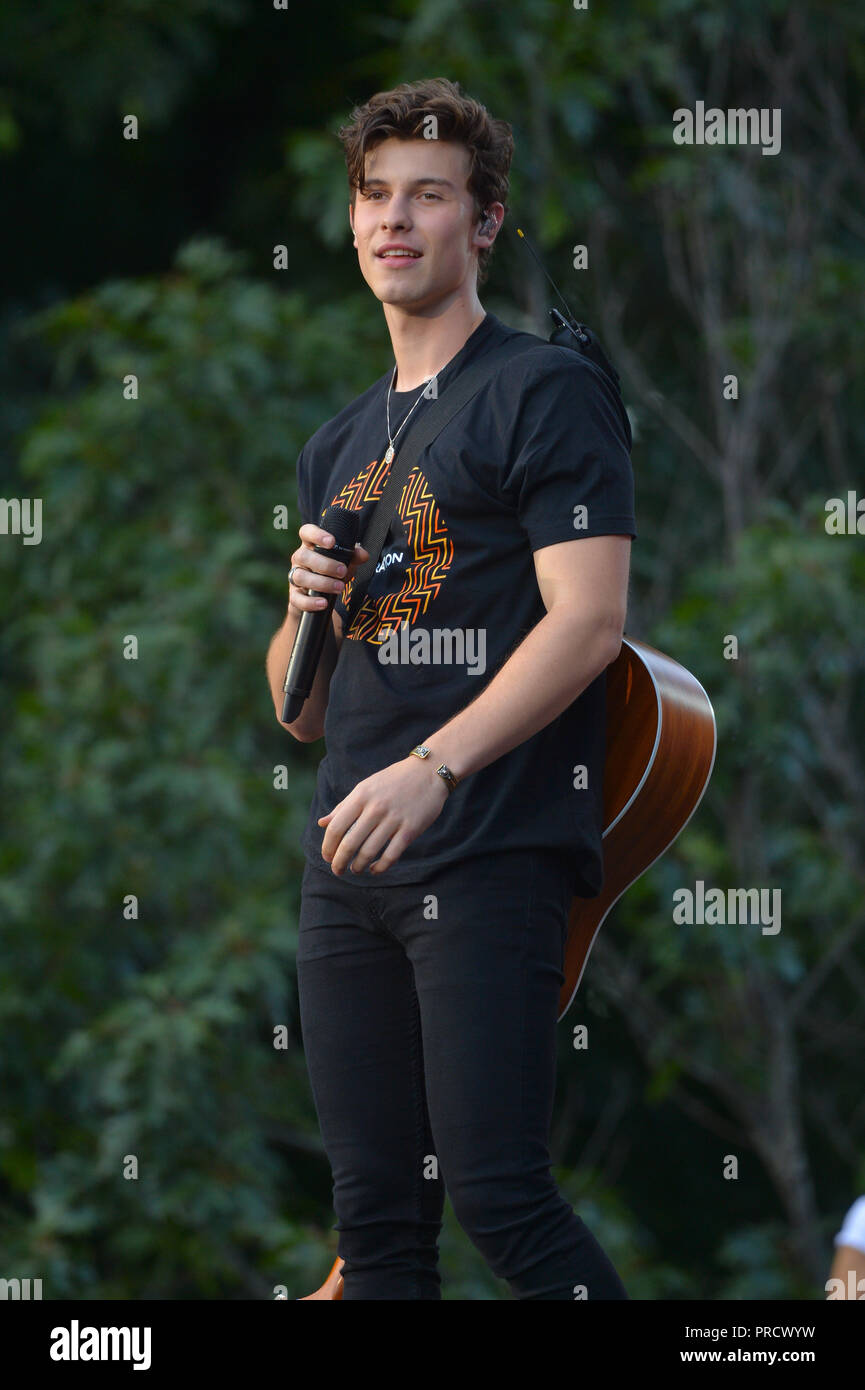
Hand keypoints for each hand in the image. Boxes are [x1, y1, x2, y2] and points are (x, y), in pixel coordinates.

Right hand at [289, 523, 369, 617]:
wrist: (320, 598)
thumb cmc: (332, 572)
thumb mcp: (345, 562)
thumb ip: (354, 557)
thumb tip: (363, 555)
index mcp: (310, 546)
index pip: (306, 532)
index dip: (316, 534)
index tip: (332, 541)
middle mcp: (299, 559)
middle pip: (304, 556)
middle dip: (325, 564)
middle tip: (342, 571)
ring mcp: (294, 577)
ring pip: (300, 576)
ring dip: (321, 583)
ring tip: (339, 587)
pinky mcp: (294, 596)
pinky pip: (297, 599)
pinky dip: (310, 602)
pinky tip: (324, 603)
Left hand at [318, 756, 449, 875]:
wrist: (429, 772)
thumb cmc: (393, 780)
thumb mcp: (365, 787)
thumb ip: (344, 806)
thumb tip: (322, 823)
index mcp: (361, 796)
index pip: (336, 827)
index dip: (328, 846)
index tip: (327, 856)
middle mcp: (375, 808)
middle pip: (350, 843)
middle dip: (340, 862)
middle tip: (337, 870)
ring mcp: (394, 819)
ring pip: (369, 852)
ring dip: (358, 866)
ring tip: (355, 870)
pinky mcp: (411, 829)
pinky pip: (391, 855)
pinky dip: (380, 867)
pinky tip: (374, 869)